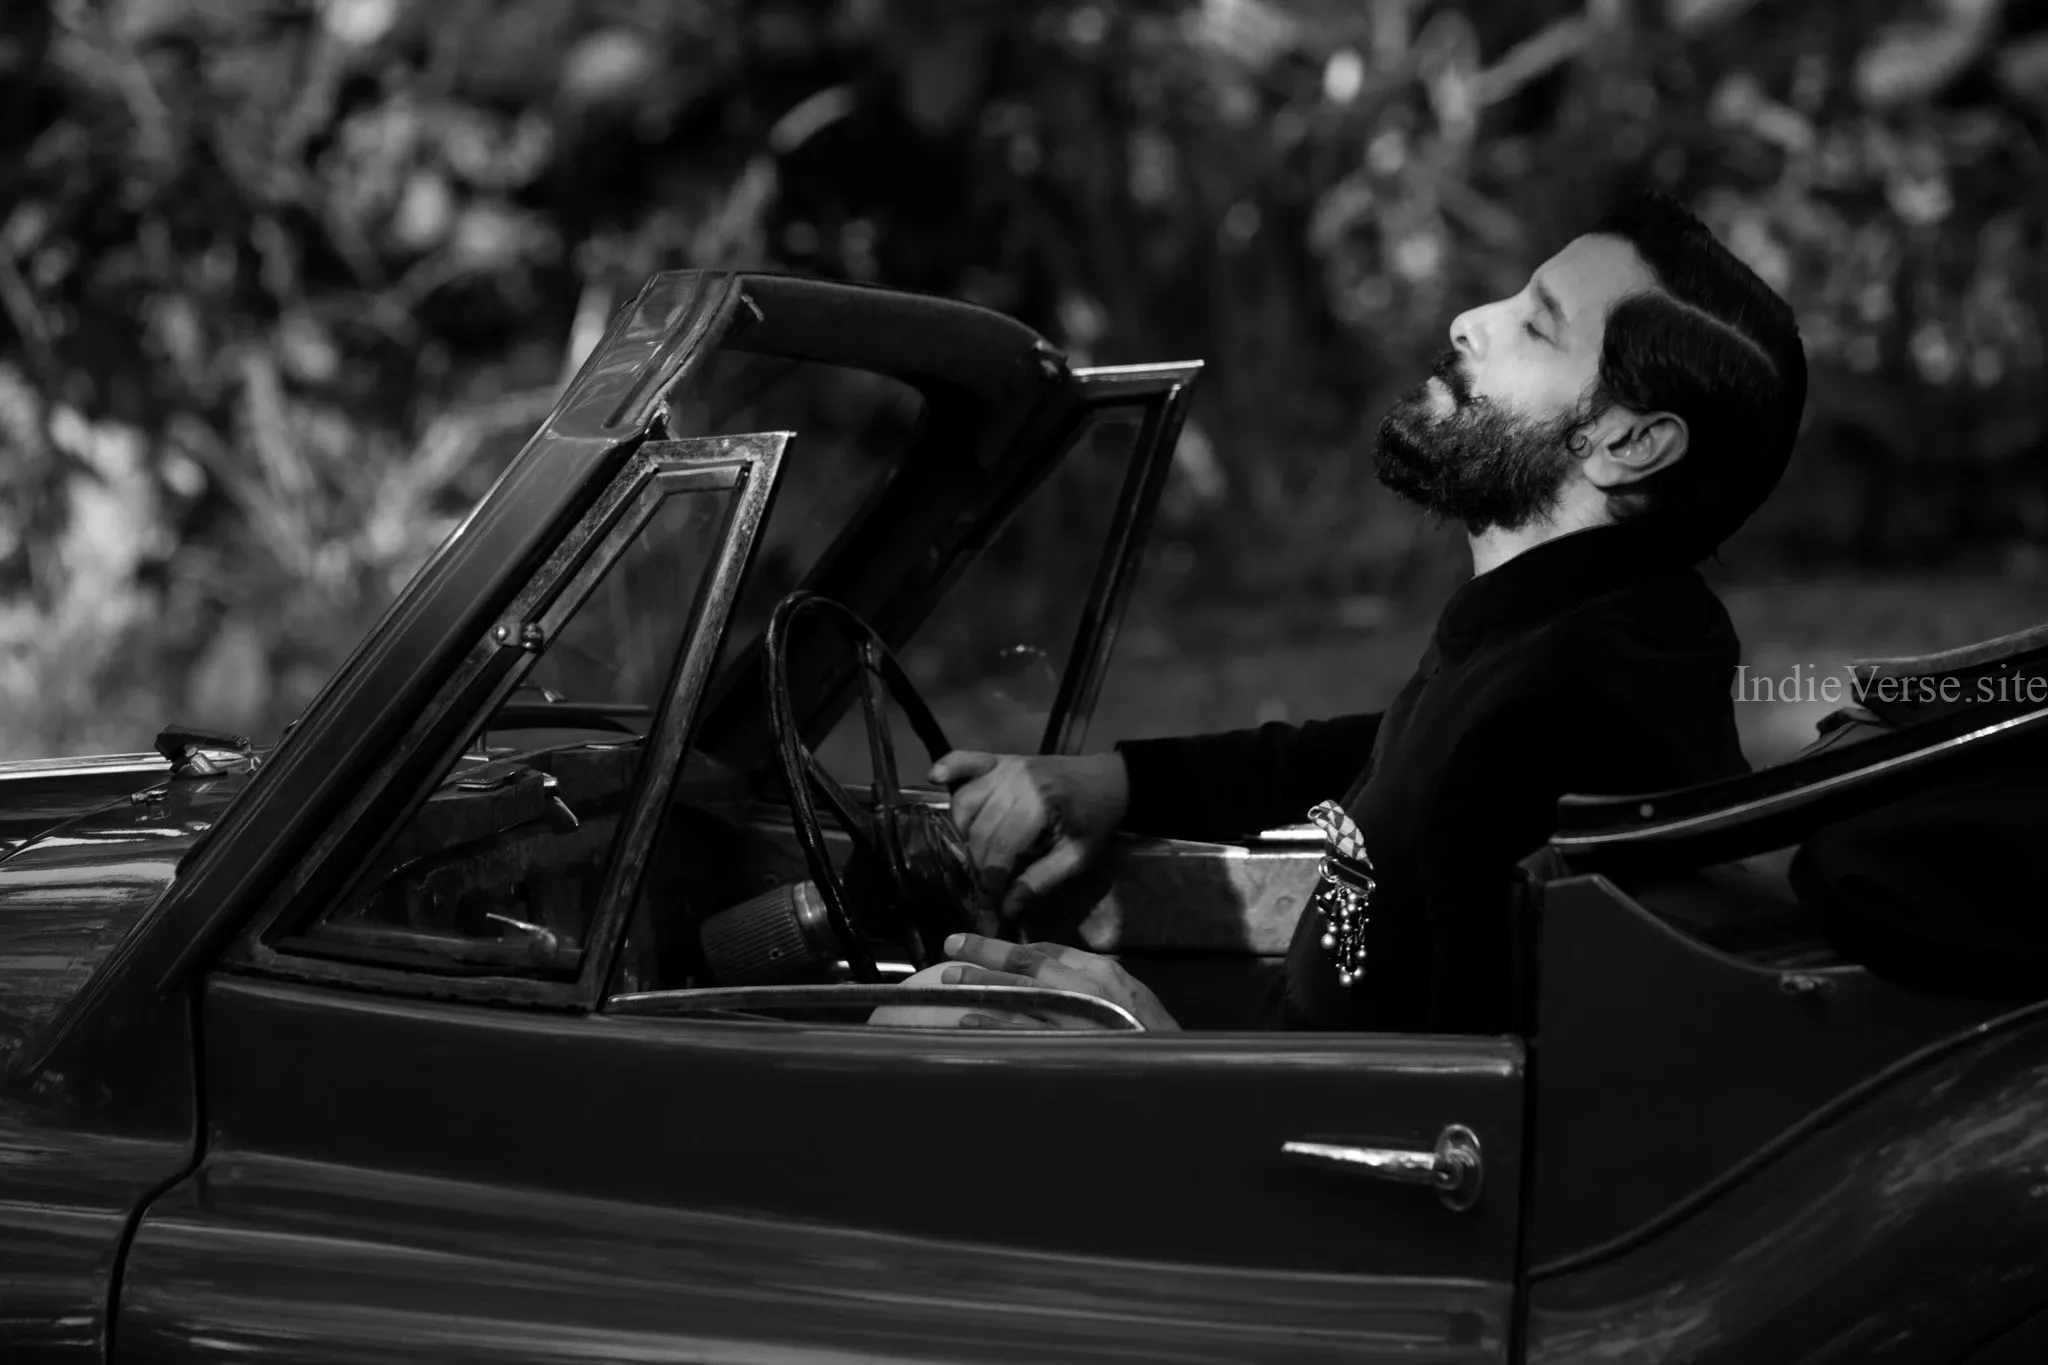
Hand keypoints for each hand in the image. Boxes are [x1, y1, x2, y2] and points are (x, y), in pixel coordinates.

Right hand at [928, 750, 1128, 916]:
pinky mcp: (999, 759)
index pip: (999, 850)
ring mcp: (1005, 766)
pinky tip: (935, 779)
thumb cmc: (1095, 821)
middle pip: (978, 830)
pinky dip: (948, 768)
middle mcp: (1016, 781)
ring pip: (964, 804)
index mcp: (1039, 805)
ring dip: (961, 832)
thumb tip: (1005, 910)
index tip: (992, 903)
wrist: (1109, 781)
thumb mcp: (1076, 858)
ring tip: (976, 854)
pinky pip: (964, 760)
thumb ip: (1040, 882)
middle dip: (978, 864)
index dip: (991, 882)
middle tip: (985, 886)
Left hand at [936, 932, 1179, 1031]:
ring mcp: (1075, 1018)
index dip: (1013, 948)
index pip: (1050, 951)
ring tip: (950, 978)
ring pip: (1018, 993)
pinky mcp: (1067, 1048)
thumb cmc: (1153, 1041)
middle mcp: (1087, 988)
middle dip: (986, 952)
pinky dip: (994, 1024)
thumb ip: (1096, 986)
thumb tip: (1056, 976)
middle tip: (951, 944)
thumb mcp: (1131, 1001)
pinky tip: (969, 1019)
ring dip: (982, 983)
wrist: (1177, 1077)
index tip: (985, 947)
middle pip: (1027, 962)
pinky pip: (1022, 1033)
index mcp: (1103, 973)